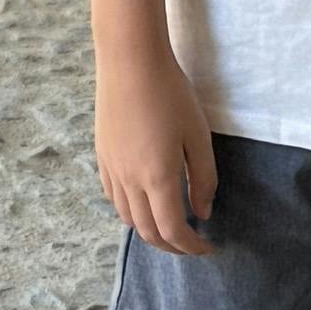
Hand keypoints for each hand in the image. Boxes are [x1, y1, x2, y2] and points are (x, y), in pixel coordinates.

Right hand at [96, 48, 217, 257]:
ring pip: (127, 219)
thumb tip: (202, 213)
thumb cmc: (171, 94)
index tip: (208, 248)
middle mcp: (130, 181)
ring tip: (170, 225)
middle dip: (171, 247)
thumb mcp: (198, 135)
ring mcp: (112, 170)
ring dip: (149, 231)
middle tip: (191, 244)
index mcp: (158, 178)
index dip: (192, 247)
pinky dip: (131, 211)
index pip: (173, 231)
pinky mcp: (102, 157)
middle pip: (147, 232)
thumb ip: (203, 178)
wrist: (130, 61)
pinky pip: (114, 198)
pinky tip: (144, 201)